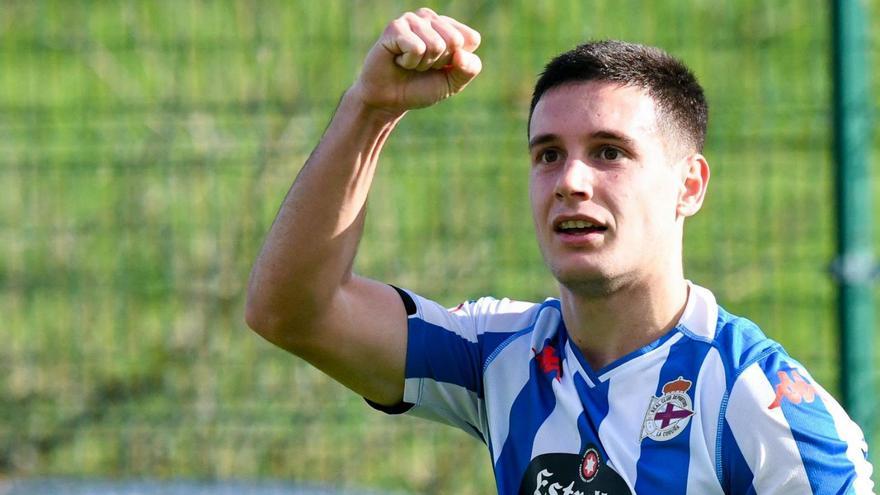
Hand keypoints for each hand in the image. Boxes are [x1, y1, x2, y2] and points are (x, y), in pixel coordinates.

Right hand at [350, 8, 481, 114]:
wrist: (388, 100)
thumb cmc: (420, 88)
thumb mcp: (453, 83)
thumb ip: (469, 69)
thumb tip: (461, 54)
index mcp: (448, 26)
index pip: (471, 38)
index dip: (457, 62)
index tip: (440, 67)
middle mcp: (430, 18)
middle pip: (455, 41)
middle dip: (440, 62)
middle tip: (422, 66)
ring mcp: (412, 20)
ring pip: (436, 45)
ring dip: (423, 64)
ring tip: (410, 64)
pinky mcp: (395, 27)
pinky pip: (417, 48)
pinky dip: (409, 62)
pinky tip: (398, 60)